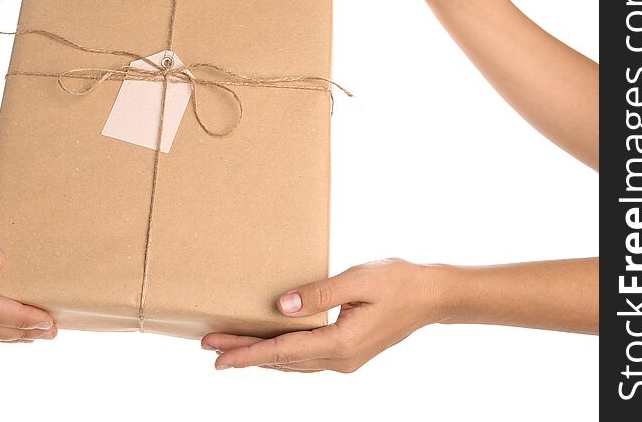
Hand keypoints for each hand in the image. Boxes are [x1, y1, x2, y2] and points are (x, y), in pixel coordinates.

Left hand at [202, 259, 439, 372]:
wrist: (433, 297)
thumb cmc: (399, 282)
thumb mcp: (359, 280)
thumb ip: (320, 293)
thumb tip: (283, 306)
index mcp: (341, 344)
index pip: (282, 351)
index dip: (247, 353)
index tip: (218, 357)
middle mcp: (340, 359)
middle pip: (280, 359)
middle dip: (243, 353)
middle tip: (208, 347)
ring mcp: (344, 360)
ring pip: (291, 362)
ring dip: (259, 355)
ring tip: (227, 347)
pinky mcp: (346, 352)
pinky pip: (304, 358)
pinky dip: (279, 354)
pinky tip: (266, 348)